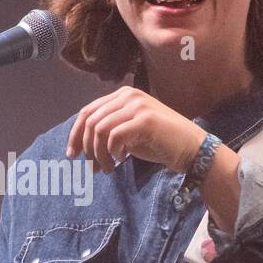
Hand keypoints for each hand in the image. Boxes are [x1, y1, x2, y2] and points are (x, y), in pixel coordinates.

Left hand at [66, 86, 205, 174]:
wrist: (191, 148)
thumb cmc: (159, 143)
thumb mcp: (128, 134)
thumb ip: (107, 132)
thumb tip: (82, 148)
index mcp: (122, 95)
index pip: (87, 111)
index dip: (75, 134)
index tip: (72, 154)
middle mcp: (128, 96)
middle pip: (90, 120)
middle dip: (86, 147)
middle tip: (92, 167)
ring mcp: (137, 106)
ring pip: (99, 129)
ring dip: (99, 153)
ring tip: (108, 168)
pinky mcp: (145, 120)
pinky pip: (114, 136)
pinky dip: (112, 152)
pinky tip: (121, 160)